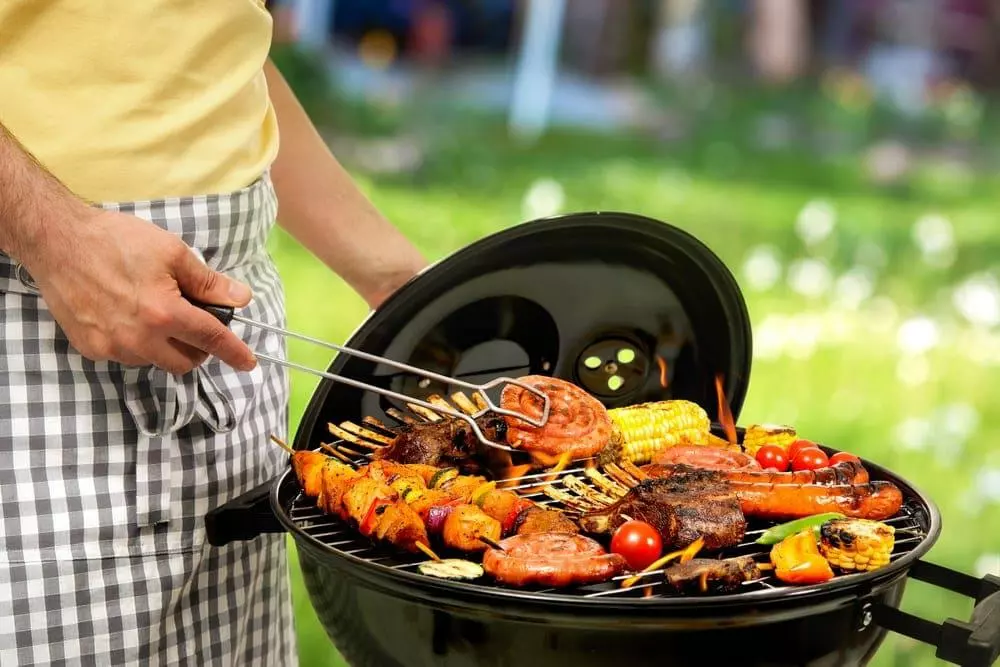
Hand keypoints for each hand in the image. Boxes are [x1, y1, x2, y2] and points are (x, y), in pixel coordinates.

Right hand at [23, 208, 257, 374]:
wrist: (57, 241)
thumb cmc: (116, 241)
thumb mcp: (172, 252)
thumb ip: (208, 281)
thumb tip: (240, 298)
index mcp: (163, 312)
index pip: (211, 339)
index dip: (234, 352)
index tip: (249, 363)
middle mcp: (138, 338)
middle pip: (185, 362)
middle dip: (198, 348)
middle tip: (193, 321)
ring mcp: (112, 347)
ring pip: (156, 361)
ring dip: (166, 346)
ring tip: (154, 311)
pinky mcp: (91, 349)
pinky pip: (127, 356)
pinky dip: (138, 343)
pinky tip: (128, 316)